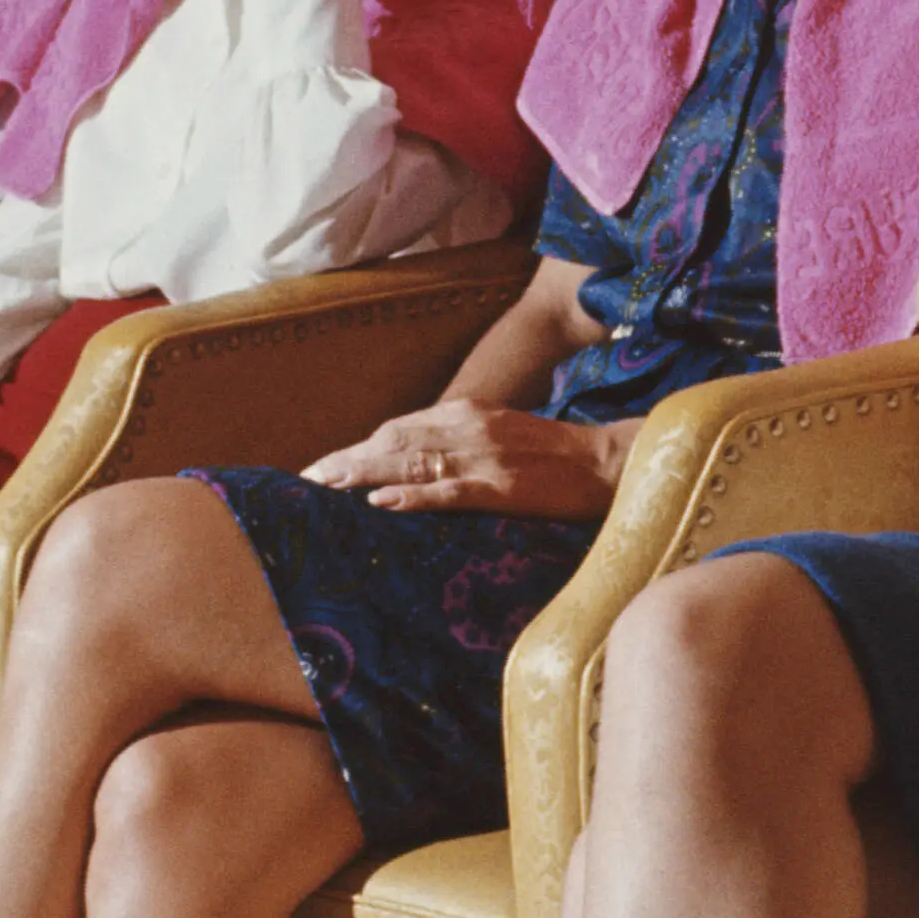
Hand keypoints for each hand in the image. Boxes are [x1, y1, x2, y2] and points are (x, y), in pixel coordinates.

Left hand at [305, 397, 618, 518]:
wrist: (611, 464)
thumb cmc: (559, 457)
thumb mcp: (503, 438)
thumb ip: (462, 445)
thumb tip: (418, 465)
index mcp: (470, 414)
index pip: (400, 428)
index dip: (359, 447)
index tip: (325, 465)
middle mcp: (470, 427)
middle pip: (393, 442)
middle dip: (347, 460)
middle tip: (307, 479)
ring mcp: (484, 457)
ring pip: (409, 462)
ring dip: (362, 475)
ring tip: (325, 488)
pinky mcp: (501, 486)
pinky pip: (446, 491)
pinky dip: (410, 496)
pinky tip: (380, 503)